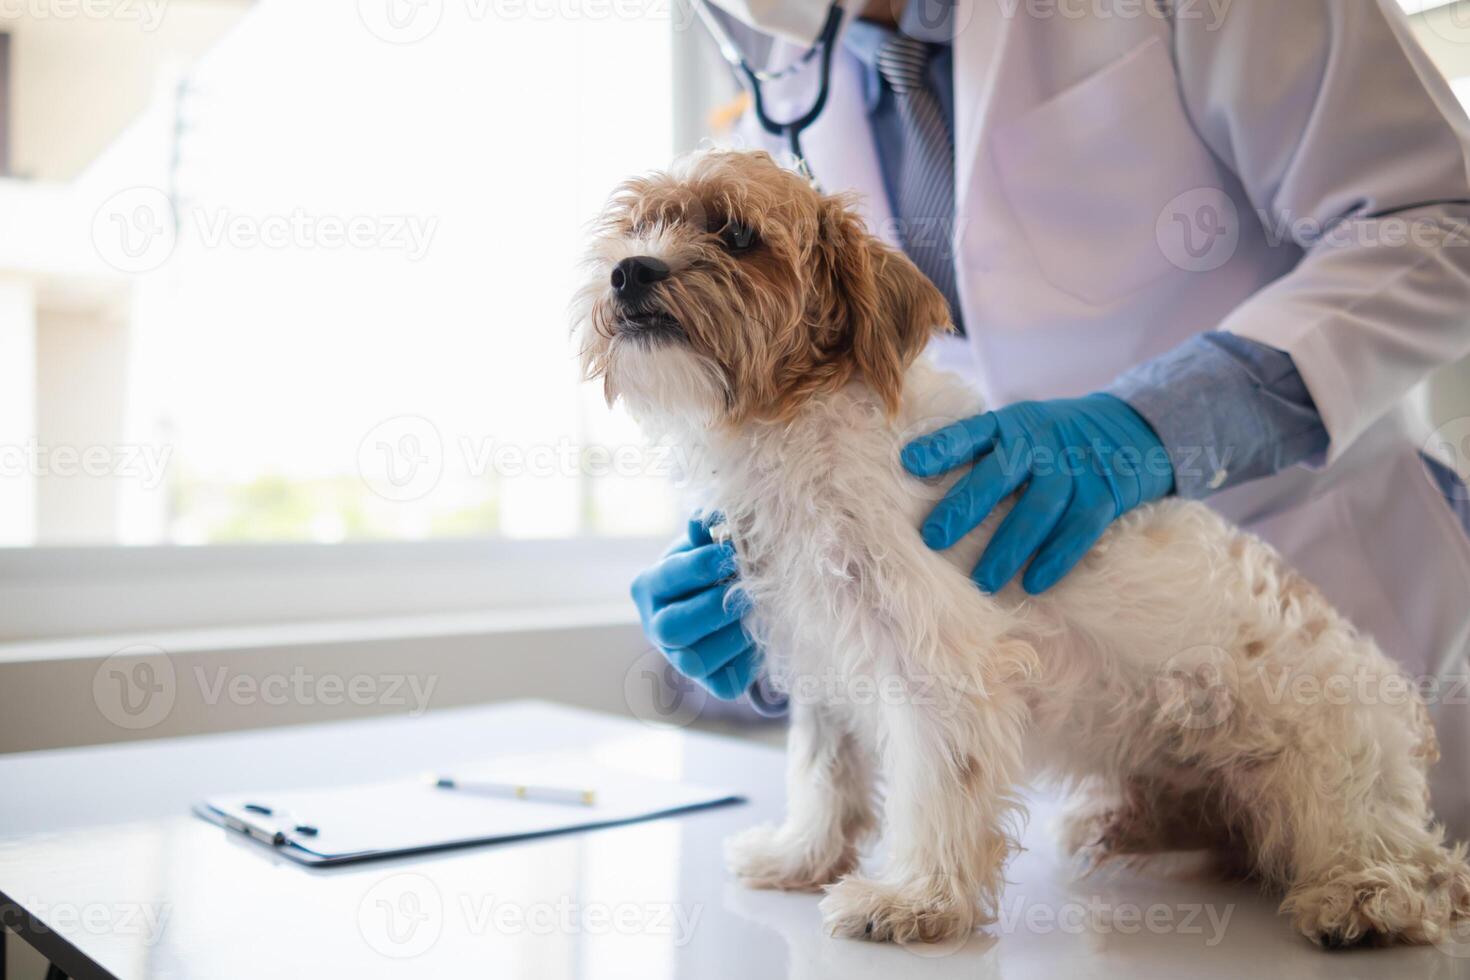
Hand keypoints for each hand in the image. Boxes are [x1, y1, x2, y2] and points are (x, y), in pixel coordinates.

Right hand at [631, 515, 757, 699]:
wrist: (729, 599)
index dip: (700, 567)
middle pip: (673, 628)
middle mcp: (656, 628)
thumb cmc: (714, 565)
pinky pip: (727, 681)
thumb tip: (713, 517)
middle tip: (748, 590)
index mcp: (649, 587)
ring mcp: (680, 660)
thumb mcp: (707, 543)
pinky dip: (748, 659)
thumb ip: (708, 532)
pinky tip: (761, 634)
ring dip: (735, 634)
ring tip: (760, 610)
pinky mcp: (711, 683)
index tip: (731, 554)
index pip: (668, 579)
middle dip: (714, 607)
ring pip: (698, 661)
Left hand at [901, 394, 1172, 594]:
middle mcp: (1039, 443)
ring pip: (1038, 509)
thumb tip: (917, 480)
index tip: (908, 463)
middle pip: (998, 475)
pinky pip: (1079, 529)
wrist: (1130, 429)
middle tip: (932, 539)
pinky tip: (1034, 583)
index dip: (941, 447)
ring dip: (1008, 548)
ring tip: (983, 581)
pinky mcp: (1106, 494)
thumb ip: (981, 453)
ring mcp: (1074, 468)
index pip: (971, 433)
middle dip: (964, 507)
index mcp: (1011, 425)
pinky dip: (1056, 557)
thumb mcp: (1019, 430)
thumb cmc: (1052, 441)